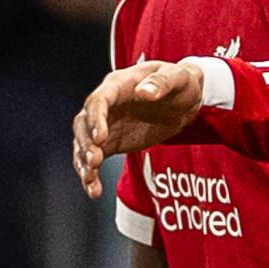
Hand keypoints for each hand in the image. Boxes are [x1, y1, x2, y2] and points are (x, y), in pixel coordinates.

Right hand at [73, 60, 205, 196]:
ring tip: (90, 180)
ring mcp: (106, 125)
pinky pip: (95, 159)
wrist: (185, 98)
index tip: (100, 138)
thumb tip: (145, 92)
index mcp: (117, 86)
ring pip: (84, 143)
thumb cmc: (180, 82)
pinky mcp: (111, 143)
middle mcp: (106, 106)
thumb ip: (161, 83)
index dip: (96, 119)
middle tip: (95, 162)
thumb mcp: (177, 77)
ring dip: (83, 162)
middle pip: (83, 123)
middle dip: (86, 143)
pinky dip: (91, 174)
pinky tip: (93, 190)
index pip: (98, 101)